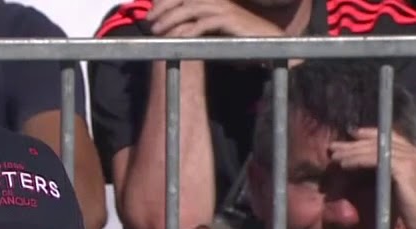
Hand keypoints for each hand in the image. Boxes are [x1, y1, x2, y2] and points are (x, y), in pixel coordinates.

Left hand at [147, 0, 283, 37]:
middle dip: (163, 8)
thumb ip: (196, 24)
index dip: (165, 1)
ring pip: (190, 9)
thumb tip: (173, 29)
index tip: (150, 12)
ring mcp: (222, 7)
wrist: (267, 39)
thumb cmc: (240, 35)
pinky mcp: (228, 19)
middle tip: (149, 20)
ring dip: (171, 20)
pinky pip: (203, 23)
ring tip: (157, 30)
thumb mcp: (214, 26)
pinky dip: (188, 31)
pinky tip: (177, 38)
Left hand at [328, 128, 415, 228]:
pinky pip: (374, 159)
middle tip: (335, 145)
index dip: (372, 135)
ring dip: (352, 152)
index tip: (354, 134)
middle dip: (356, 142)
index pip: (394, 138)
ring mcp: (413, 158)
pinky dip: (357, 161)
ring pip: (375, 149)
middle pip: (382, 141)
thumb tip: (375, 171)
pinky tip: (344, 164)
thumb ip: (396, 176)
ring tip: (334, 155)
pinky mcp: (404, 168)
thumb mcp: (407, 189)